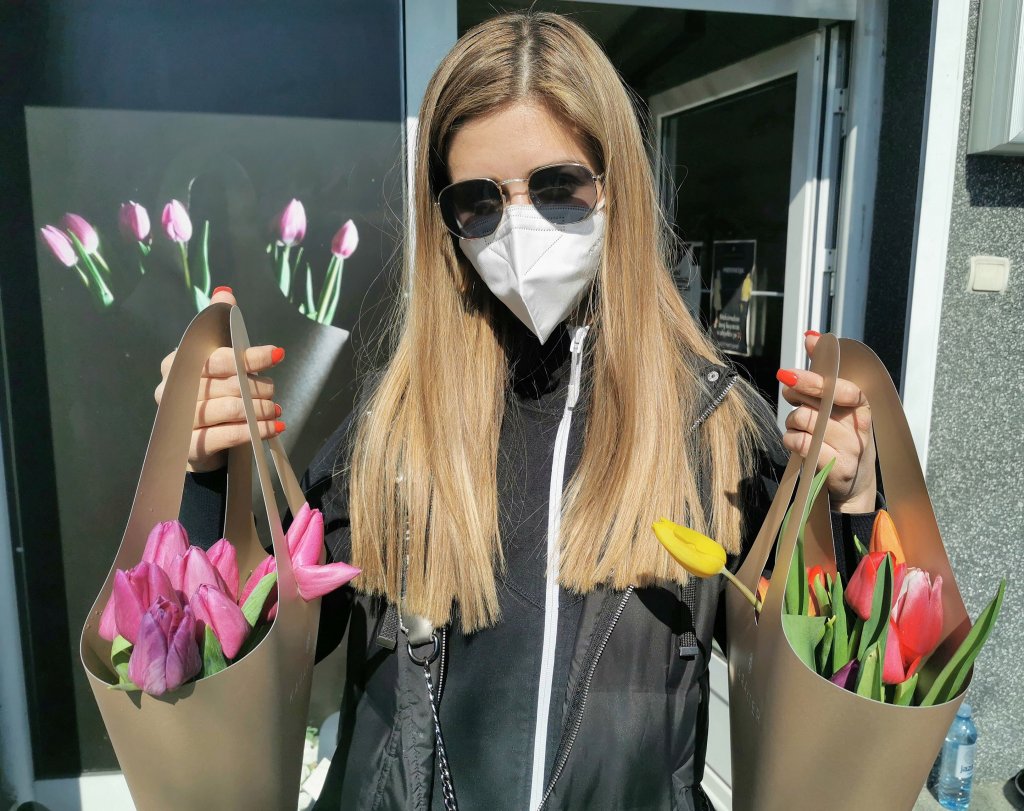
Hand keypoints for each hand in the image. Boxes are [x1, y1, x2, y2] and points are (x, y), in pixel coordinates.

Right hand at [153, 287, 285, 472]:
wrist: (199, 439)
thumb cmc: (211, 393)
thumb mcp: (218, 359)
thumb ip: (221, 326)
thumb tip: (224, 292)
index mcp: (178, 363)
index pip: (218, 356)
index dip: (249, 356)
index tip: (276, 354)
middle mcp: (173, 390)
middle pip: (227, 383)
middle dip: (258, 387)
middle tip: (272, 392)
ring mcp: (179, 419)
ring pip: (230, 409)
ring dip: (260, 409)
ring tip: (275, 410)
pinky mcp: (190, 445)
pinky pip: (229, 434)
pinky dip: (255, 430)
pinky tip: (272, 428)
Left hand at [778, 332, 876, 513]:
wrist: (851, 483)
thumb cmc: (840, 439)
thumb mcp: (836, 406)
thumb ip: (824, 373)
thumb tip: (812, 337)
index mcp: (862, 408)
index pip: (844, 389)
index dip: (817, 379)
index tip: (791, 372)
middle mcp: (859, 428)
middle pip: (817, 404)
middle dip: (797, 395)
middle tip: (790, 391)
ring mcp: (851, 450)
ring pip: (804, 422)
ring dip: (792, 422)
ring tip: (799, 427)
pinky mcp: (837, 469)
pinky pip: (801, 444)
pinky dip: (792, 441)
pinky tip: (798, 443)